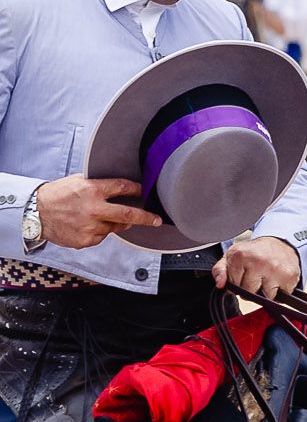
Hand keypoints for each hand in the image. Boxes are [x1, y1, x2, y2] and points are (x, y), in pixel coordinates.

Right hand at [31, 175, 162, 249]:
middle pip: (128, 215)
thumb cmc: (57, 195)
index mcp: (91, 190)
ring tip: (98, 216)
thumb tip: (122, 186)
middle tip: (157, 220)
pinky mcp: (85, 240)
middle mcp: (93, 209)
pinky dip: (99, 231)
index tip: (144, 191)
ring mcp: (90, 226)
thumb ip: (99, 185)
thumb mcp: (77, 182)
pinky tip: (85, 224)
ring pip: (114, 227)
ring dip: (114, 223)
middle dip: (146, 217)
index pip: (123, 188)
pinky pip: (102, 236)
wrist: (34, 213)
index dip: (137, 189)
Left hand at [218, 236, 301, 299]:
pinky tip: (278, 279)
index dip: (238, 283)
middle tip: (257, 276)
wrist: (280, 242)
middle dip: (252, 288)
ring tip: (267, 277)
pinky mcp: (290, 276)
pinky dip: (280, 291)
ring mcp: (275, 269)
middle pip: (249, 293)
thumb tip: (220, 284)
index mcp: (240, 255)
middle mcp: (258, 261)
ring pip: (266, 297)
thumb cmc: (254, 252)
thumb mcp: (232, 257)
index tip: (244, 273)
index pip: (233, 286)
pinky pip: (281, 297)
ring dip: (267, 291)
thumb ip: (220, 270)